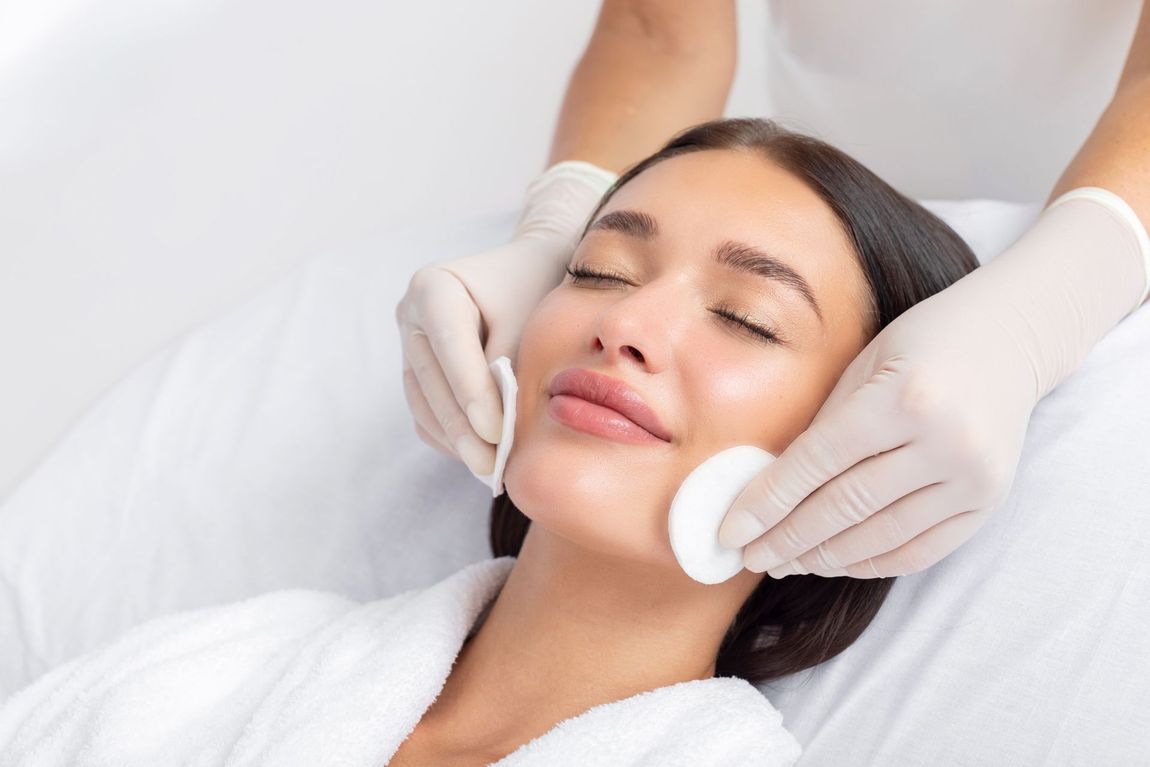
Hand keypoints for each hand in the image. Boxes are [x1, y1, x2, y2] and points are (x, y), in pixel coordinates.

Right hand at [395, 161, 617, 476]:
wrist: (531, 271)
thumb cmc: (537, 288)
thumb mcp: (531, 317)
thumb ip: (512, 363)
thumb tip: (498, 424)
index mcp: (433, 285)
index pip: (450, 344)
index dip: (471, 392)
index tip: (497, 432)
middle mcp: (410, 314)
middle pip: (430, 380)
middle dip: (462, 428)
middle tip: (493, 464)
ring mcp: (409, 344)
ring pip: (423, 403)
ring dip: (455, 440)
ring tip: (490, 468)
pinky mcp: (416, 372)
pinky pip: (425, 414)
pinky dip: (451, 438)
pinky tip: (480, 456)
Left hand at [717, 190, 1148, 578]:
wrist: (1011, 336)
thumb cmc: (922, 341)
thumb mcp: (864, 365)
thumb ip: (823, 426)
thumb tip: (768, 491)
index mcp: (903, 397)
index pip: (817, 464)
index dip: (766, 503)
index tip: (729, 532)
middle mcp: (943, 441)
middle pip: (845, 507)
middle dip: (787, 539)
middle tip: (750, 557)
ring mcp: (973, 477)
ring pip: (881, 537)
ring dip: (823, 558)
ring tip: (783, 563)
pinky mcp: (990, 501)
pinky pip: (920, 549)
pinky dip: (871, 562)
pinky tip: (833, 563)